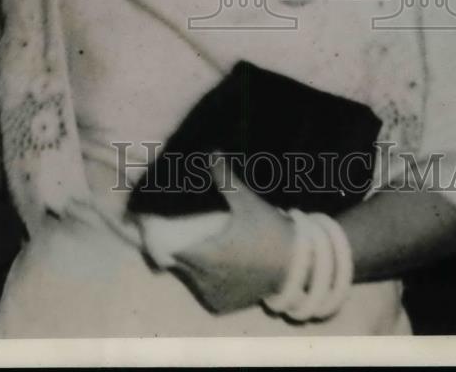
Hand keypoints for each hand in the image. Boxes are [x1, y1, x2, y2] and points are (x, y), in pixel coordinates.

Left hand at [170, 155, 294, 314]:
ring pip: (189, 278)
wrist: (298, 265)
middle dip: (174, 246)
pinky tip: (209, 264)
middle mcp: (205, 280)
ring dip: (189, 263)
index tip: (157, 222)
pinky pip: (203, 292)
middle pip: (176, 263)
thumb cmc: (269, 231)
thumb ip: (225, 178)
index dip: (159, 237)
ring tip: (194, 243)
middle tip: (178, 228)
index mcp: (205, 256)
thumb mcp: (246, 202)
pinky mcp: (224, 305)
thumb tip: (211, 151)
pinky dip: (202, 280)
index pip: (166, 250)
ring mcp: (214, 295)